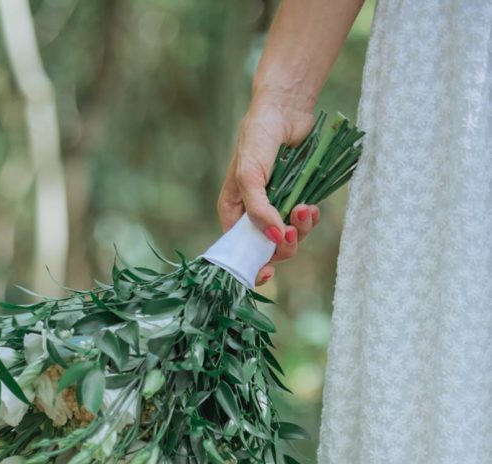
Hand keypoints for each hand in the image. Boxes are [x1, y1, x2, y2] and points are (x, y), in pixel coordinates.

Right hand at [217, 95, 320, 285]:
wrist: (285, 108)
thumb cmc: (258, 137)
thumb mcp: (250, 175)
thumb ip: (259, 210)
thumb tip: (276, 238)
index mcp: (234, 213)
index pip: (240, 251)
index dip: (253, 265)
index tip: (268, 273)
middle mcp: (254, 214)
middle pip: (269, 248)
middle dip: (284, 245)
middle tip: (294, 231)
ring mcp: (276, 208)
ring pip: (290, 237)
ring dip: (301, 230)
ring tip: (306, 209)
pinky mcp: (296, 198)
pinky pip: (305, 222)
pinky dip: (311, 218)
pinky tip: (312, 205)